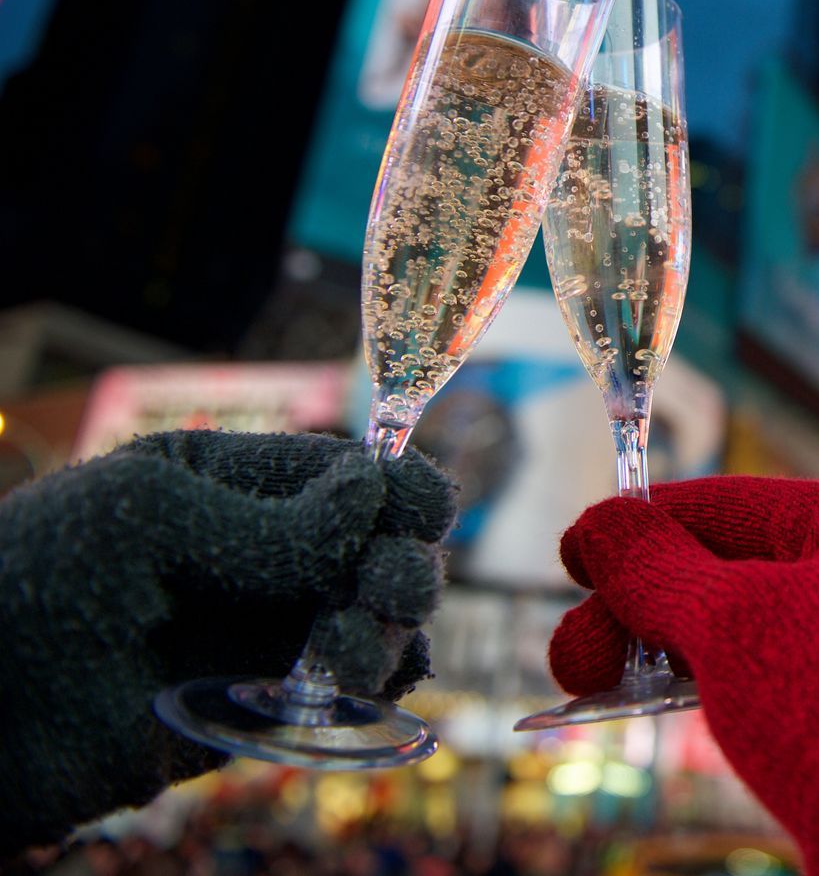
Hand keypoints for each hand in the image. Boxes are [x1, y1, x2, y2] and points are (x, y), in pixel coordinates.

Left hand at [0, 431, 454, 852]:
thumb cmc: (33, 581)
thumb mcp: (145, 517)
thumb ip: (270, 519)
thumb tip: (374, 491)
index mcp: (232, 483)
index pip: (349, 472)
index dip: (401, 486)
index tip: (422, 511)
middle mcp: (262, 553)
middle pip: (383, 546)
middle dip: (403, 562)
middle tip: (383, 590)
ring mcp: (263, 630)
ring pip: (380, 620)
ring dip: (387, 629)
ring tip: (340, 650)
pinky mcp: (260, 704)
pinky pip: (349, 693)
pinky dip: (372, 687)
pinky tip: (342, 685)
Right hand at [549, 477, 818, 875]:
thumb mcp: (727, 624)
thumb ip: (654, 568)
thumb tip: (599, 523)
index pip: (729, 504)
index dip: (640, 526)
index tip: (571, 555)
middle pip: (724, 565)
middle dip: (636, 607)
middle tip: (573, 657)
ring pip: (735, 623)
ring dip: (654, 648)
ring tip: (587, 684)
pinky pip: (759, 668)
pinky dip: (698, 678)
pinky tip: (646, 700)